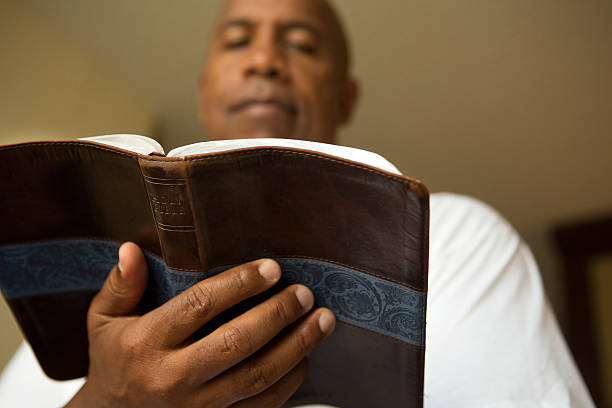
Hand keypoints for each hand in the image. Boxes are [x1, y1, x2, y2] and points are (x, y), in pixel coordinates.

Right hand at [65, 242, 335, 407]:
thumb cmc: (115, 359)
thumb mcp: (104, 320)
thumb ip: (121, 284)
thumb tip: (132, 249)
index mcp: (145, 343)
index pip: (200, 306)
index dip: (240, 284)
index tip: (272, 268)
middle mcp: (172, 378)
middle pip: (236, 342)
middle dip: (276, 314)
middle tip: (303, 293)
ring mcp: (197, 407)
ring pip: (257, 376)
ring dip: (297, 346)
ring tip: (323, 319)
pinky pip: (263, 405)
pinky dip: (291, 380)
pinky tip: (306, 354)